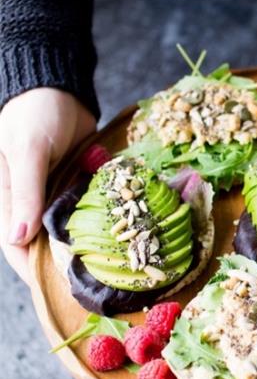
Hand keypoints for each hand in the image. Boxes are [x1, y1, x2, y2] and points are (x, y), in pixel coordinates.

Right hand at [0, 88, 95, 283]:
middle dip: (67, 266)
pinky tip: (123, 234)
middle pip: (47, 245)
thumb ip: (26, 193)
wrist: (59, 85)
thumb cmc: (34, 114)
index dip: (35, 272)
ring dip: (88, 246)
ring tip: (114, 269)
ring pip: (71, 230)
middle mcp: (34, 202)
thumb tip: (18, 239)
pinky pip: (90, 208)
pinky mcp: (79, 182)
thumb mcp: (28, 151)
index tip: (60, 293)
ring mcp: (58, 193)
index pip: (17, 247)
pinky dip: (102, 220)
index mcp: (11, 199)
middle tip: (96, 287)